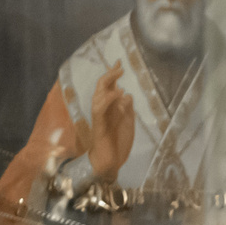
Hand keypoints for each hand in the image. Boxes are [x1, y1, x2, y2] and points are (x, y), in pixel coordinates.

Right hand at [88, 61, 136, 179]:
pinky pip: (99, 109)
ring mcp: (99, 117)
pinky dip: (107, 100)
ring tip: (118, 74)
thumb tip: (127, 94)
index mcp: (110, 109)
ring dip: (107, 84)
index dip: (113, 74)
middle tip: (119, 65)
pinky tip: (116, 93)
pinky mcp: (98, 125)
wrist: (110, 162)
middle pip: (102, 87)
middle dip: (110, 75)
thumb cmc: (118, 144)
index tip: (119, 62)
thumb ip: (127, 109)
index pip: (109, 87)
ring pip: (98, 95)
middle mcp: (102, 110)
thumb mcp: (127, 123)